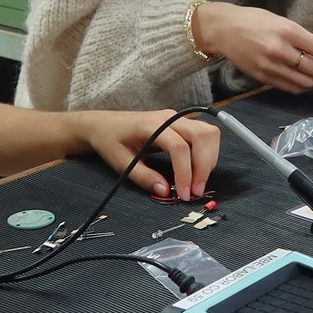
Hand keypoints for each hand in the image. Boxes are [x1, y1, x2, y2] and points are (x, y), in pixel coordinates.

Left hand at [80, 110, 219, 199]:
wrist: (103, 124)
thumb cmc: (110, 141)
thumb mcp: (121, 163)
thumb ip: (144, 177)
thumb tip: (166, 192)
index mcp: (151, 125)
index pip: (179, 147)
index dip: (186, 172)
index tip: (184, 194)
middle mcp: (168, 117)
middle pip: (202, 135)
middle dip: (204, 166)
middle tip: (196, 191)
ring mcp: (176, 118)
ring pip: (208, 132)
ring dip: (209, 158)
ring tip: (198, 181)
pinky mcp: (181, 122)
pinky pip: (204, 133)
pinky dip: (207, 152)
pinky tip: (197, 169)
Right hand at [195, 1, 312, 93]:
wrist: (224, 30)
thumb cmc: (253, 21)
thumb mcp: (281, 21)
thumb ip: (302, 37)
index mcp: (286, 31)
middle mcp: (279, 50)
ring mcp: (270, 66)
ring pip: (304, 82)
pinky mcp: (262, 77)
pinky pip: (289, 87)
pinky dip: (304, 87)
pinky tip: (311, 83)